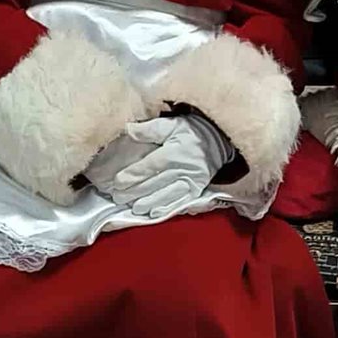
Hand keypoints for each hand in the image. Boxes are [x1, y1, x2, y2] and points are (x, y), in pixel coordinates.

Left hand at [83, 114, 234, 219]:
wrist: (219, 141)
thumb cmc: (192, 132)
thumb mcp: (172, 124)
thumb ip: (150, 129)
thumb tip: (129, 130)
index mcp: (175, 151)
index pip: (150, 166)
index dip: (133, 175)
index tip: (118, 182)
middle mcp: (183, 168)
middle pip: (155, 183)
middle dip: (135, 192)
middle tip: (118, 197)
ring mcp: (192, 181)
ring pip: (166, 195)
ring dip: (148, 202)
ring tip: (134, 207)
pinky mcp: (197, 190)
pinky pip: (180, 202)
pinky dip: (166, 209)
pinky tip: (153, 213)